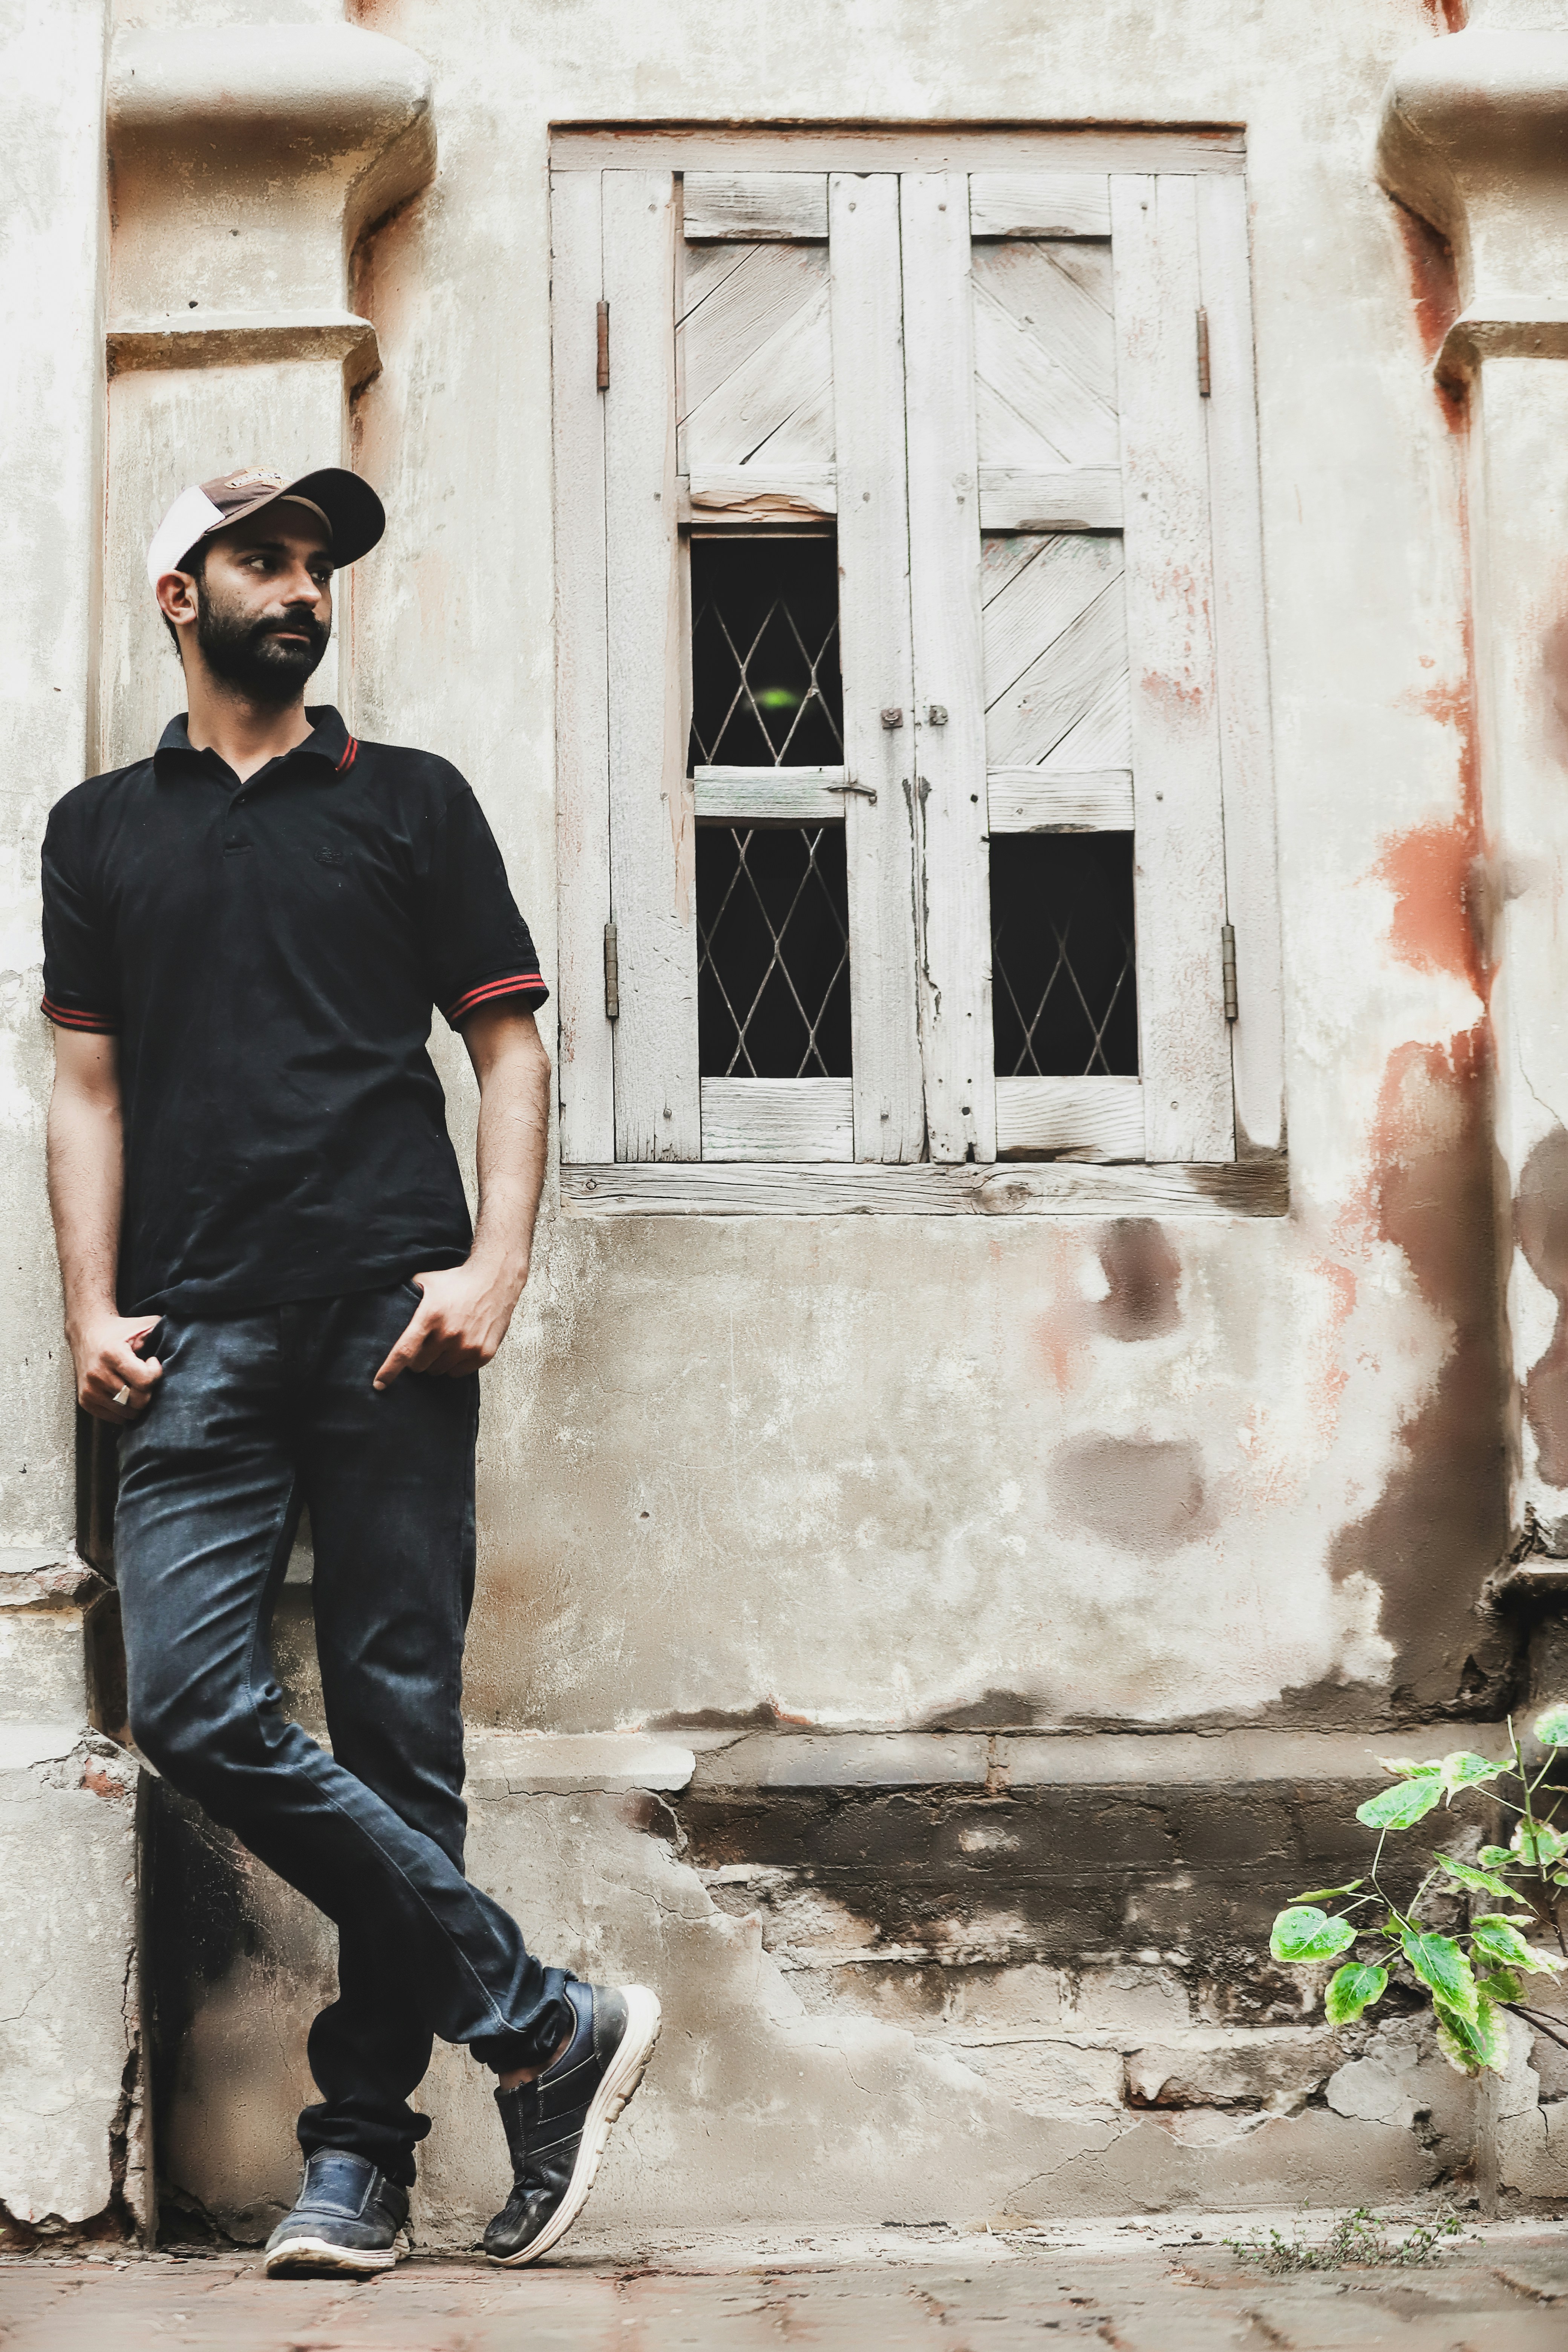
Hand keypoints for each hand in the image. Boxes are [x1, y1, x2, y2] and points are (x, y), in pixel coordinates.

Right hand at [70, 1311, 162, 1423]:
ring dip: (138, 1403)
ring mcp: (89, 1390)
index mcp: (112, 1354)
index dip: (155, 1374)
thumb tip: (182, 1348)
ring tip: (135, 1385)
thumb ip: (162, 1333)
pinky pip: (115, 1418)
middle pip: (137, 1400)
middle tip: (145, 1377)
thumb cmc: (121, 1330)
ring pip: (127, 1413)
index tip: (152, 1362)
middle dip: (149, 1392)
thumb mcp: (142, 1325)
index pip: (144, 1381)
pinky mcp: (85, 1401)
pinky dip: (125, 1410)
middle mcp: (97, 1374)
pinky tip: (125, 1393)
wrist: (87, 1332)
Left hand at [373, 1258, 526, 1390]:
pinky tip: (458, 1347)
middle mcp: (449, 1333)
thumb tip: (384, 1306)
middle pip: (420, 1365)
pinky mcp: (483, 1353)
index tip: (379, 1384)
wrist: (495, 1279)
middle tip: (425, 1345)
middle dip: (418, 1358)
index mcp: (430, 1316)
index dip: (389, 1370)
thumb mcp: (426, 1281)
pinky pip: (458, 1372)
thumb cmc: (458, 1281)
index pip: (404, 1351)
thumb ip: (406, 1295)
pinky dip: (454, 1365)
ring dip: (436, 1361)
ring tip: (444, 1343)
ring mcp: (468, 1345)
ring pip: (439, 1370)